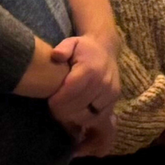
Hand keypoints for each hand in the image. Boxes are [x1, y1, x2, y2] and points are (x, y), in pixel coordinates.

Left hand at [48, 34, 118, 155]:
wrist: (106, 48)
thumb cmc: (83, 48)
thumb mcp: (71, 42)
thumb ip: (62, 49)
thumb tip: (56, 56)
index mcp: (90, 70)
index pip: (70, 94)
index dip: (57, 102)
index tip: (50, 101)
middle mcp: (103, 84)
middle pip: (79, 109)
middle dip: (63, 112)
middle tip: (54, 109)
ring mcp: (110, 94)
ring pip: (89, 117)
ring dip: (75, 119)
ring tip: (64, 113)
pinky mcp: (114, 101)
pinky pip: (100, 119)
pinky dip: (87, 122)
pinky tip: (78, 120)